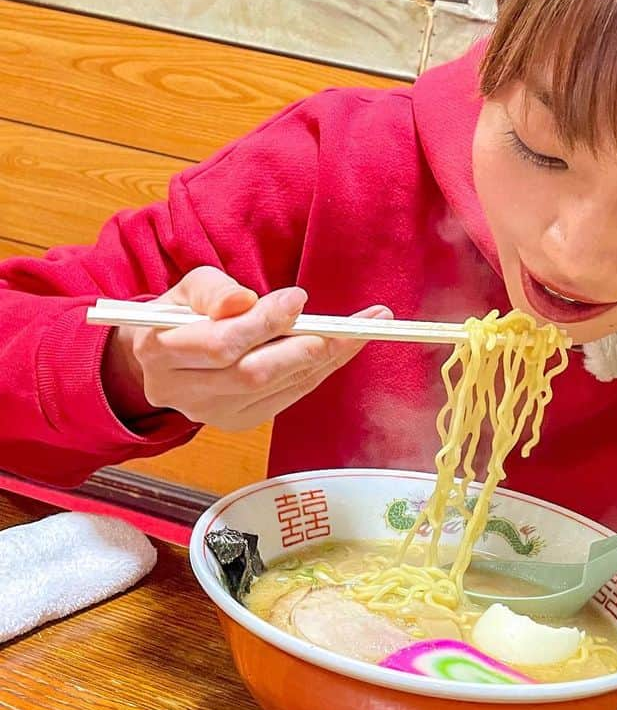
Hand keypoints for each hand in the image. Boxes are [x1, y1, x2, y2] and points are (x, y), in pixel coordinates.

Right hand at [101, 266, 390, 430]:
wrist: (164, 354)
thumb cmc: (182, 313)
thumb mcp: (188, 288)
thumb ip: (213, 290)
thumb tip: (242, 300)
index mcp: (160, 351)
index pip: (220, 343)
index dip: (263, 323)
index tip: (298, 298)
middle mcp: (181, 390)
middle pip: (251, 373)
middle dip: (305, 346)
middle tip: (349, 324)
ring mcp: (210, 413)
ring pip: (275, 387)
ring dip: (326, 357)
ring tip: (364, 328)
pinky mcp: (238, 421)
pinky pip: (287, 396)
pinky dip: (319, 370)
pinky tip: (345, 347)